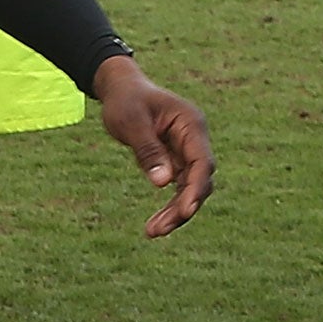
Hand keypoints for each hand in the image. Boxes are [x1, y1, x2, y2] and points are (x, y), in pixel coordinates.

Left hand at [92, 55, 214, 237]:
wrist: (120, 89)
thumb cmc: (125, 100)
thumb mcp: (130, 121)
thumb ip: (148, 150)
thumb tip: (163, 184)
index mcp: (191, 124)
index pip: (202, 162)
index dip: (196, 188)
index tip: (185, 211)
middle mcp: (195, 140)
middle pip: (199, 180)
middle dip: (182, 207)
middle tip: (157, 229)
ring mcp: (187, 152)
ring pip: (189, 189)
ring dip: (175, 213)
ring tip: (152, 232)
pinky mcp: (177, 162)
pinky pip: (178, 188)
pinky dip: (169, 205)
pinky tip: (154, 225)